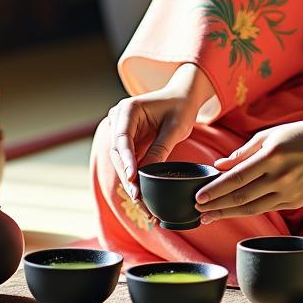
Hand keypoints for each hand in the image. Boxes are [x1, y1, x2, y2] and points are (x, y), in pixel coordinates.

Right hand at [106, 89, 198, 204]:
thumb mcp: (175, 128)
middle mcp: (119, 119)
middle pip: (118, 154)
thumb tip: (147, 175)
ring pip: (121, 162)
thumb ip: (160, 149)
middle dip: (129, 178)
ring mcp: (121, 130)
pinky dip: (136, 178)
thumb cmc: (181, 107)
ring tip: (143, 205)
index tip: (132, 179)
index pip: (122, 138)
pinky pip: (128, 162)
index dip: (126, 161)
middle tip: (139, 200)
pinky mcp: (128, 141)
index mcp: (128, 110)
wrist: (184, 97)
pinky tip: (143, 196)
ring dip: (131, 183)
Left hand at [193, 116, 302, 222]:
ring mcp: (290, 192)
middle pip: (241, 197)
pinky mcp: (296, 201)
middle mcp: (281, 177)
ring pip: (253, 208)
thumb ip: (243, 152)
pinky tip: (234, 210)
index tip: (198, 197)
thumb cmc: (298, 134)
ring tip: (210, 216)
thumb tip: (218, 166)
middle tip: (197, 211)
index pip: (236, 178)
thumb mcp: (269, 135)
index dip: (215, 190)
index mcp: (272, 156)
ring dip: (229, 213)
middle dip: (217, 206)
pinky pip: (268, 208)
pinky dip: (249, 210)